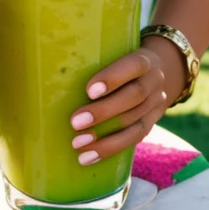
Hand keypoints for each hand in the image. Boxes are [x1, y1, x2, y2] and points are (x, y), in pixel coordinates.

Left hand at [69, 46, 174, 166]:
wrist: (155, 73)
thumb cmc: (120, 62)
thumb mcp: (114, 53)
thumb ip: (93, 60)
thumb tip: (52, 71)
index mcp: (144, 60)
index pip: (133, 65)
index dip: (113, 78)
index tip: (89, 91)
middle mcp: (154, 81)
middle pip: (134, 96)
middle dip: (103, 112)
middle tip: (75, 123)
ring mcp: (156, 104)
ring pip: (135, 123)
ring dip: (105, 138)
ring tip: (78, 144)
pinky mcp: (152, 123)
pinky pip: (135, 139)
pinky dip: (110, 149)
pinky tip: (89, 156)